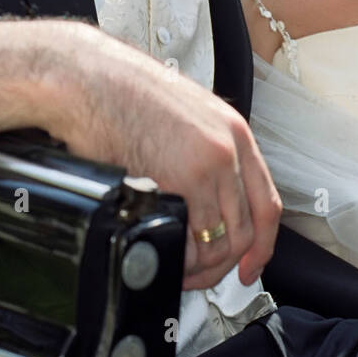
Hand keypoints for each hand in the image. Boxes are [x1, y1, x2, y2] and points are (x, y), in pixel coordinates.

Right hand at [0, 19, 281, 291]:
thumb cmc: (121, 93)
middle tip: (199, 277)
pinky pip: (191, 238)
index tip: (249, 266)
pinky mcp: (181, 179)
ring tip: (178, 272)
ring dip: (200, 268)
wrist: (90, 79)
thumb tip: (203, 203)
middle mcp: (229, 149)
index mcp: (234, 132)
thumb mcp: (182, 116)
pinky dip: (180, 259)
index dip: (262, 245)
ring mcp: (208, 165)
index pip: (267, 202)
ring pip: (220, 241)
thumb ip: (204, 154)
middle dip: (223, 266)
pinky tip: (165, 258)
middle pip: (245, 230)